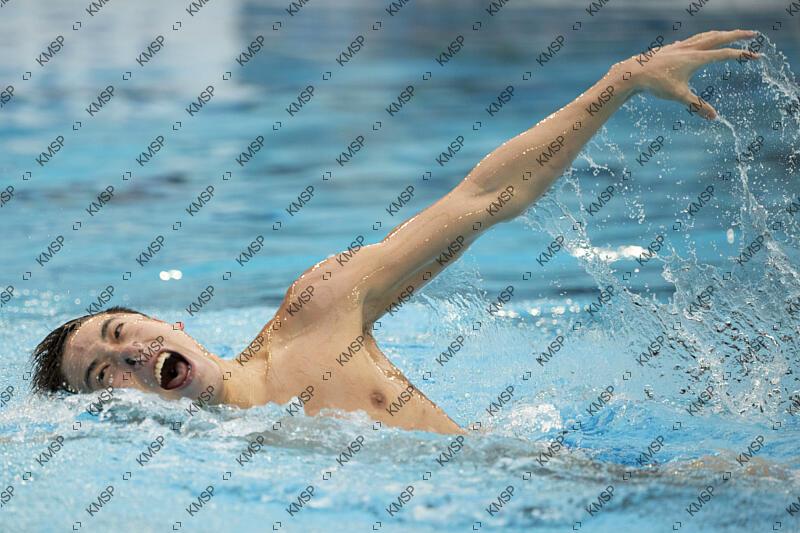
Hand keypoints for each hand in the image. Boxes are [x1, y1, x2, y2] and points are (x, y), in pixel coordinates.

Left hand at [618, 29, 760, 119]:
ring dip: (720, 34)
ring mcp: (681, 46)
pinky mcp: (672, 48)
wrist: (634, 72)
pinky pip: (692, 40)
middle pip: (720, 37)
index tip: (757, 56)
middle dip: (738, 35)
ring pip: (706, 36)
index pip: (725, 54)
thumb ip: (697, 106)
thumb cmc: (656, 84)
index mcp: (696, 58)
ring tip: (730, 34)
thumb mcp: (678, 96)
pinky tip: (698, 43)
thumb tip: (714, 118)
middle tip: (753, 34)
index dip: (742, 55)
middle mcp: (691, 48)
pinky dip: (702, 39)